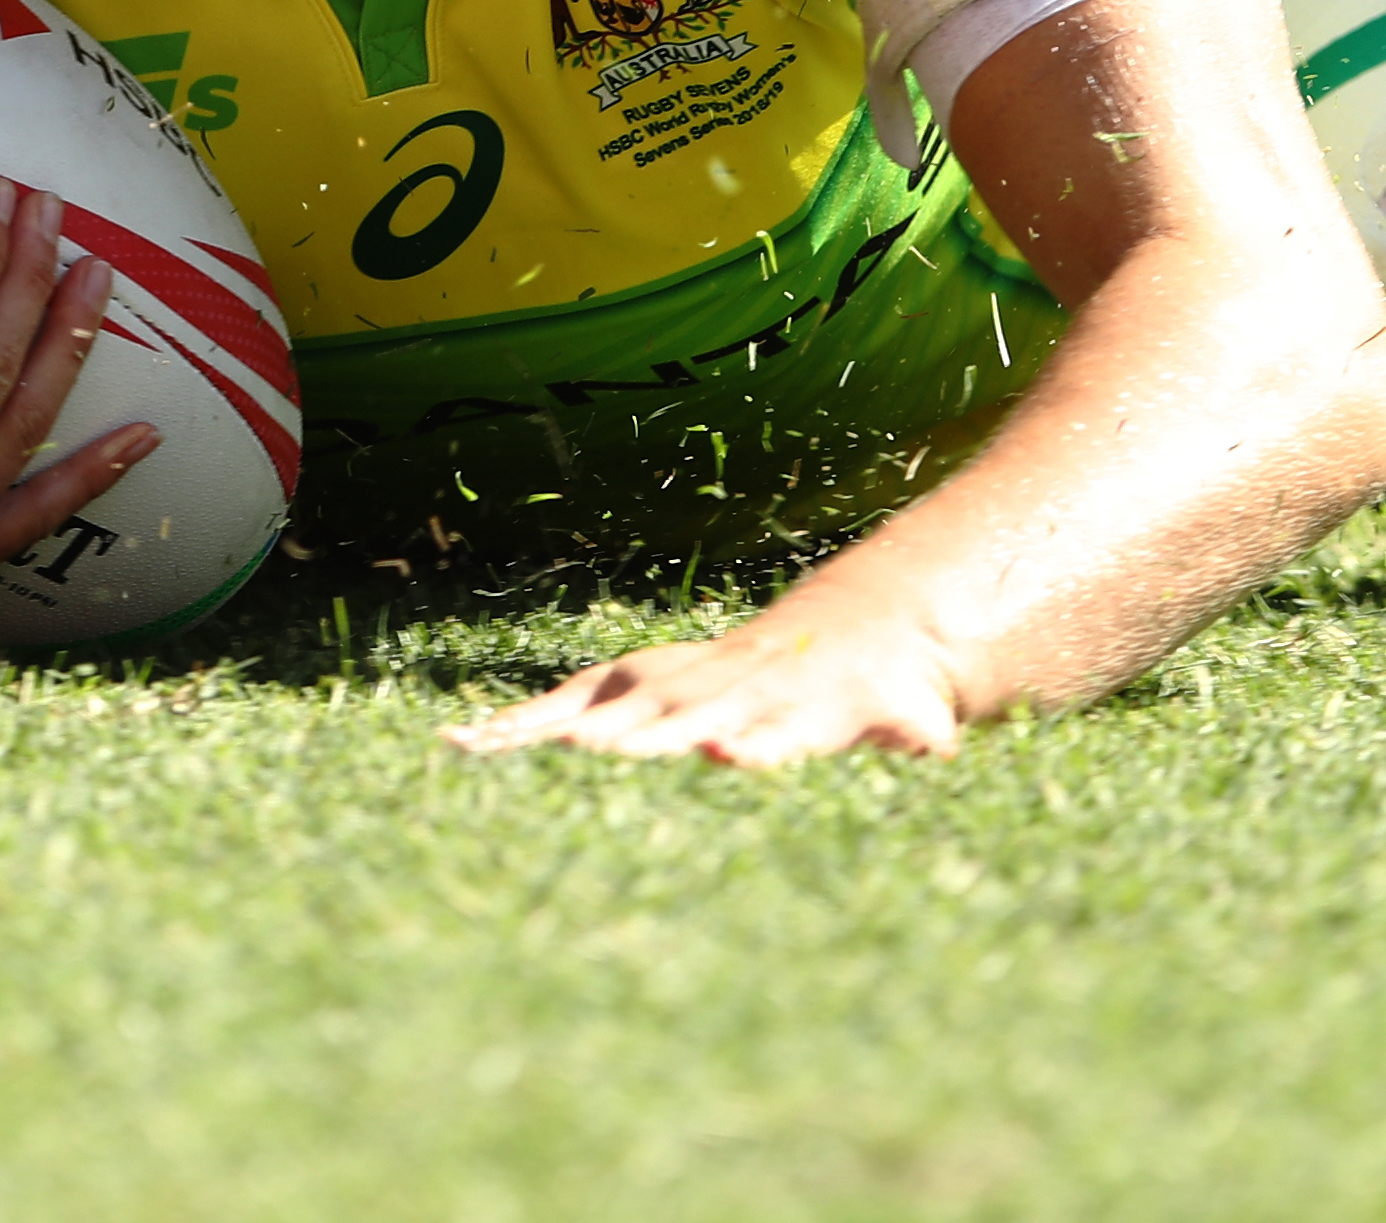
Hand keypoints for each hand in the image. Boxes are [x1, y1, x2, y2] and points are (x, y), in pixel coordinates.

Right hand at [448, 571, 977, 766]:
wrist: (860, 626)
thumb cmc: (892, 699)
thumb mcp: (923, 726)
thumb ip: (918, 741)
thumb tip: (927, 747)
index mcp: (801, 705)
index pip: (772, 727)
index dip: (749, 743)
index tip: (722, 757)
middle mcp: (727, 686)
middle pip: (671, 718)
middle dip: (629, 741)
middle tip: (579, 760)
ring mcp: (675, 677)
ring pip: (607, 704)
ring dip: (550, 733)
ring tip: (483, 755)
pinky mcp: (637, 678)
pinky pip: (571, 701)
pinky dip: (519, 725)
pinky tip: (458, 746)